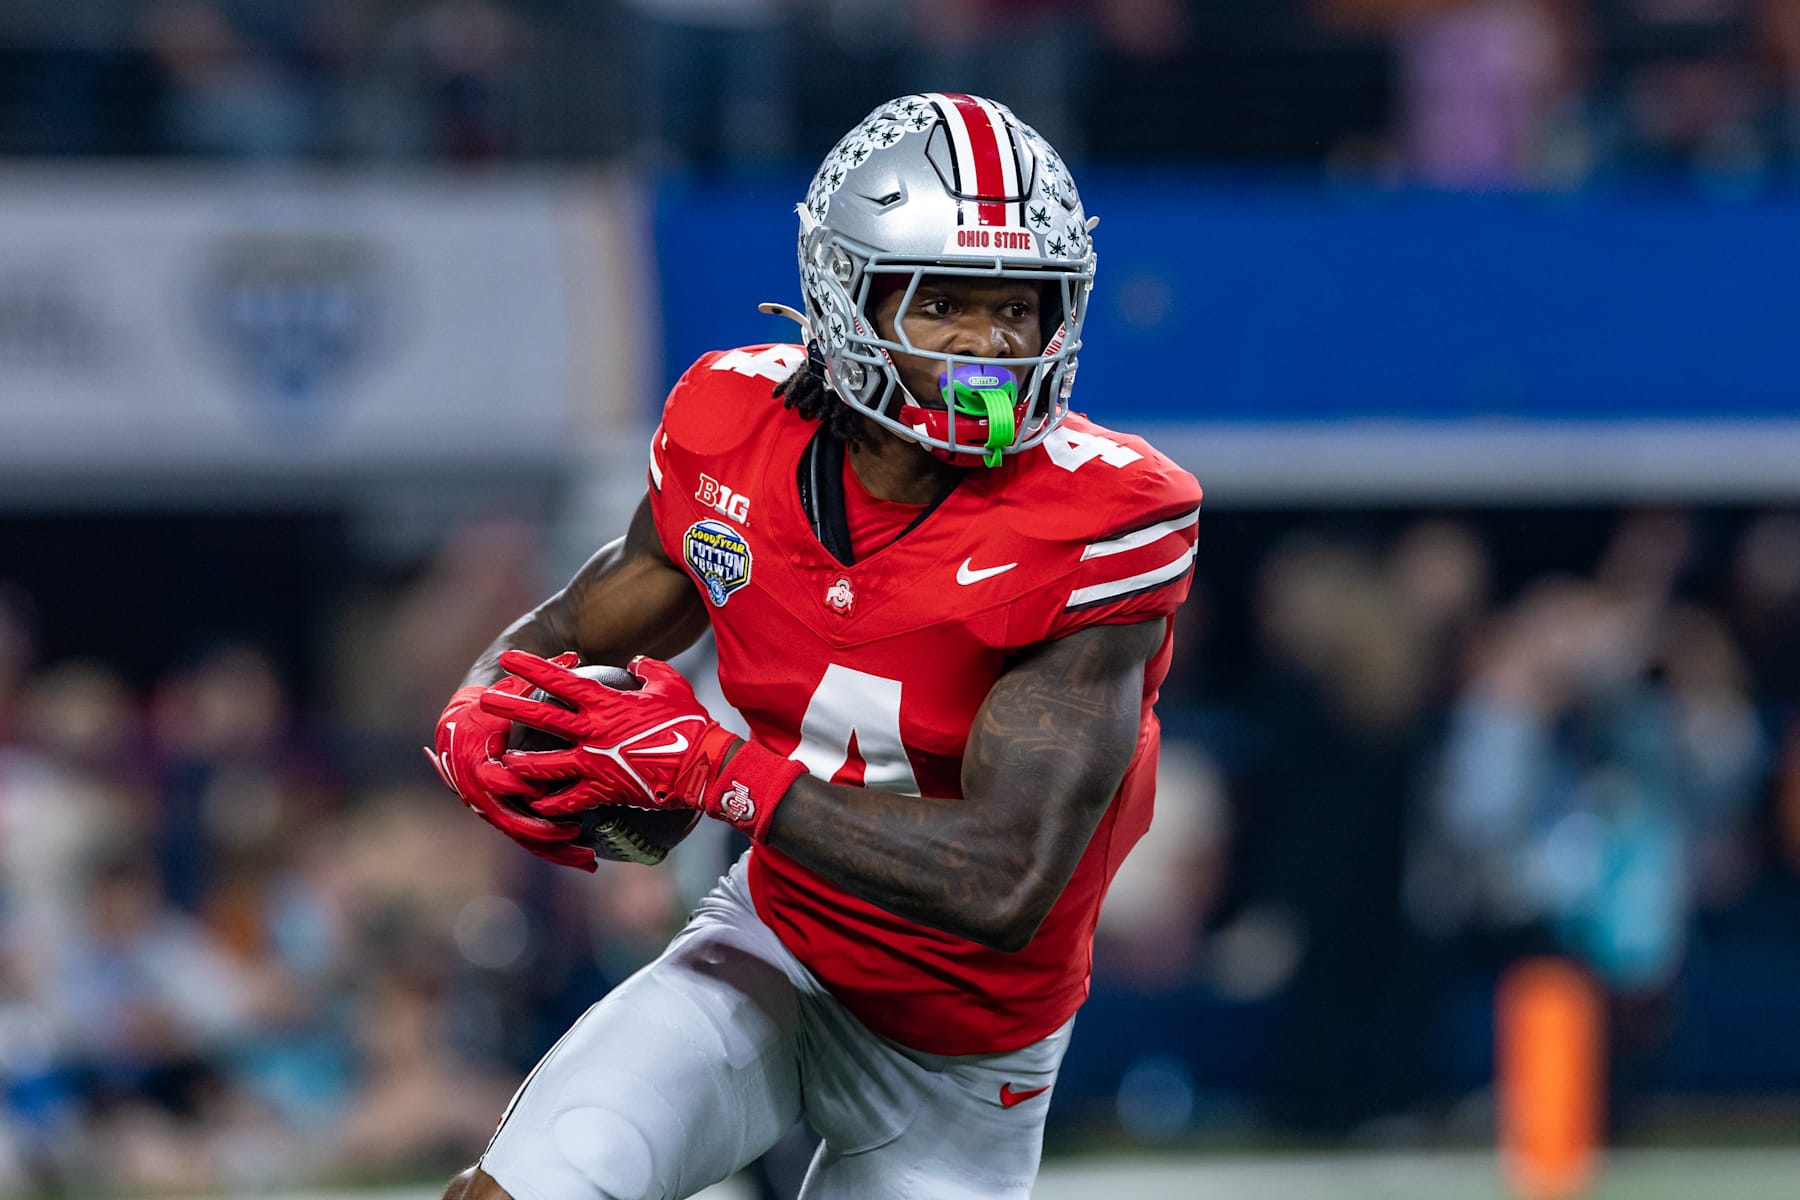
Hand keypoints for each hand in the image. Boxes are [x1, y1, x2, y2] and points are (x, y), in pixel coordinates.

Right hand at [427, 653, 597, 870]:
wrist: (460, 726)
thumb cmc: (488, 705)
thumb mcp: (507, 693)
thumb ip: (537, 680)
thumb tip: (574, 655)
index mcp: (479, 764)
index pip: (499, 785)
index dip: (522, 793)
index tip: (550, 800)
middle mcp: (481, 794)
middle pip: (514, 823)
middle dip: (546, 835)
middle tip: (579, 839)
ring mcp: (490, 809)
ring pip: (524, 837)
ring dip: (555, 851)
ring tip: (588, 860)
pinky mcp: (503, 815)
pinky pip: (528, 837)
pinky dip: (552, 848)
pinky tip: (582, 855)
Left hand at [483, 650, 804, 841]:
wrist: (702, 765)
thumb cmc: (688, 721)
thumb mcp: (670, 684)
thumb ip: (649, 669)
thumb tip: (636, 661)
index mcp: (605, 704)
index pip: (560, 681)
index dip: (532, 668)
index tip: (510, 658)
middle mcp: (592, 732)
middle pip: (541, 719)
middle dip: (510, 708)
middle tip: (485, 701)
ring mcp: (595, 763)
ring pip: (545, 765)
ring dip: (520, 764)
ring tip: (502, 763)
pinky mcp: (603, 789)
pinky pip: (569, 799)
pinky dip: (552, 804)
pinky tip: (537, 806)